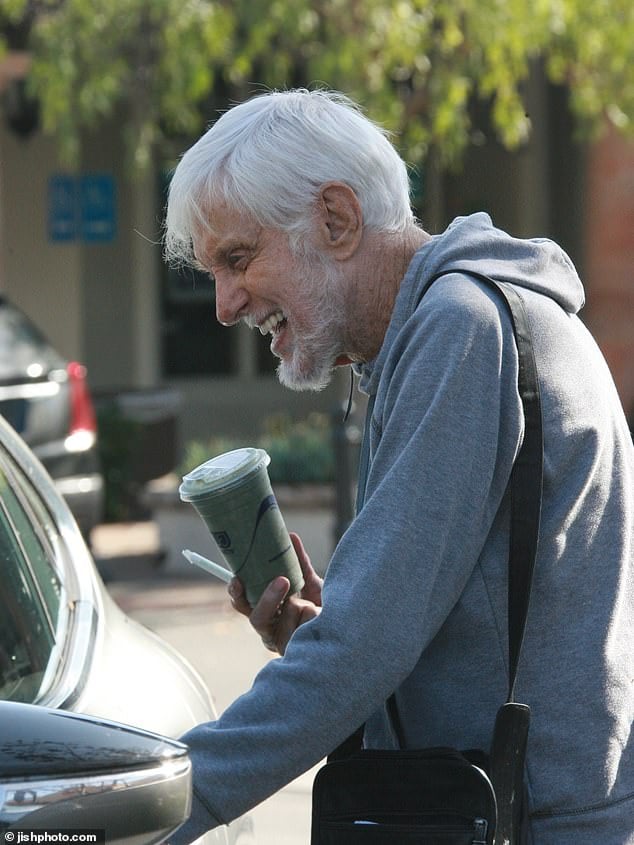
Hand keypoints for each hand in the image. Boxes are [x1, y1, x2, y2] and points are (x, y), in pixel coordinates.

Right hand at [228, 532, 322, 654]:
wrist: (348, 626)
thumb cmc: (324, 605)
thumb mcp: (310, 581)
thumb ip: (298, 562)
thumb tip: (290, 536)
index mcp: (267, 612)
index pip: (243, 604)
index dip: (236, 592)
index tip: (237, 578)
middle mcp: (271, 630)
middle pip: (257, 618)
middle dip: (269, 598)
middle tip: (283, 580)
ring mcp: (283, 643)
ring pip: (282, 622)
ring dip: (301, 608)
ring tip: (314, 603)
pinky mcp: (297, 652)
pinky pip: (302, 630)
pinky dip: (313, 617)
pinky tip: (321, 617)